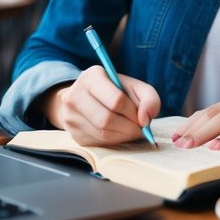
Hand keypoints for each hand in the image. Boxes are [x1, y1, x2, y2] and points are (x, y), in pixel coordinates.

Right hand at [43, 65, 160, 146]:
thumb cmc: (117, 92)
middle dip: (129, 128)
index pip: (116, 100)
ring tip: (131, 131)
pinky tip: (118, 134)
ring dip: (123, 136)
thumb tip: (145, 119)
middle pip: (107, 120)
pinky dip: (114, 142)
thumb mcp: (135, 87)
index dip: (133, 113)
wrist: (90, 99)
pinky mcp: (73, 134)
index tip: (142, 117)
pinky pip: (98, 143)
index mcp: (91, 77)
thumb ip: (149, 98)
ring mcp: (70, 116)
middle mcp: (74, 95)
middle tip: (139, 128)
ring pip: (102, 134)